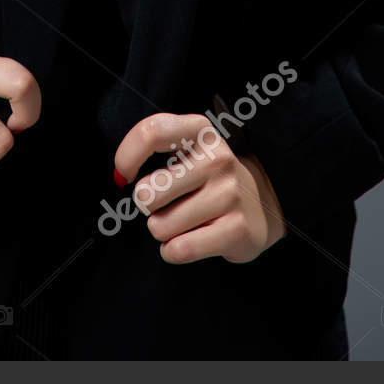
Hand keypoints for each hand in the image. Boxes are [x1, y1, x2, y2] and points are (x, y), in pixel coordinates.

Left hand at [114, 111, 287, 263]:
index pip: (153, 131)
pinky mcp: (238, 228)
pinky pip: (180, 249)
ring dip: (163, 231)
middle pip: (147, 193)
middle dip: (148, 207)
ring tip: (184, 221)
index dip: (127, 155)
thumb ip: (155, 150)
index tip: (124, 175)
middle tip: (167, 203)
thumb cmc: (210, 177)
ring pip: (160, 226)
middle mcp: (218, 158)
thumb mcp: (188, 150)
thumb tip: (119, 176)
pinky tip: (187, 241)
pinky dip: (173, 251)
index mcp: (201, 131)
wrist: (264, 206)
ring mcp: (230, 193)